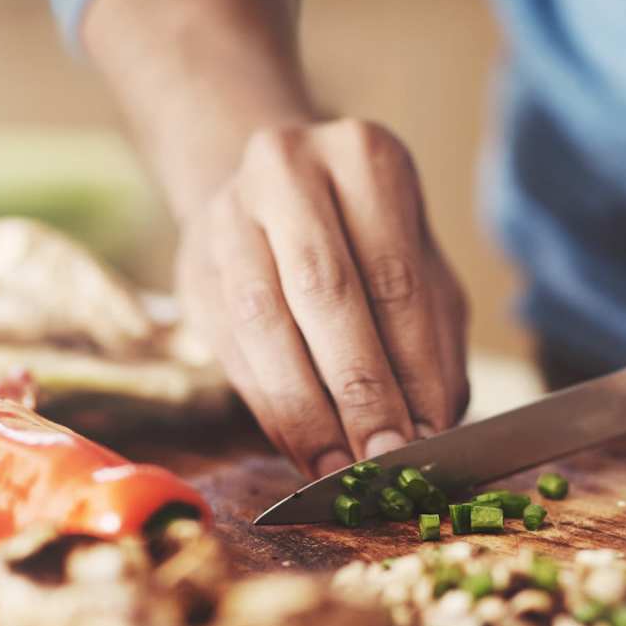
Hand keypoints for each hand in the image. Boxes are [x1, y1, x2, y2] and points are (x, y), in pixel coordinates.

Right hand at [177, 118, 468, 474]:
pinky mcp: (193, 266)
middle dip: (358, 389)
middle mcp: (289, 170)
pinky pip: (230, 346)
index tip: (427, 436)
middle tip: (384, 458)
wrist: (275, 195)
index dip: (411, 366)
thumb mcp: (421, 272)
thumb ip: (432, 342)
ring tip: (340, 467)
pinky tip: (301, 447)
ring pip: (264, 322)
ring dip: (305, 408)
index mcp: (365, 159)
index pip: (395, 278)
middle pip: (325, 292)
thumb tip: (431, 428)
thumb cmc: (370, 242)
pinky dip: (269, 406)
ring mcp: (229, 214)